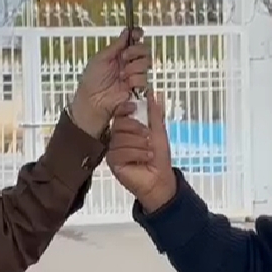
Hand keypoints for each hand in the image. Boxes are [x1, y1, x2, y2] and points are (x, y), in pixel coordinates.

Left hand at [69, 28, 151, 137]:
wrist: (93, 100)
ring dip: (134, 68)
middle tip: (124, 57)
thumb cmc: (92, 80)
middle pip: (144, 50)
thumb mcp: (101, 58)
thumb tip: (126, 31)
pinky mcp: (137, 87)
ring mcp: (133, 75)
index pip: (133, 40)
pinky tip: (126, 84)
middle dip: (136, 51)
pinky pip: (144, 78)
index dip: (137, 35)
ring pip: (146, 64)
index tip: (138, 33)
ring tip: (121, 75)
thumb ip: (116, 45)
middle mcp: (128, 63)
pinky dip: (135, 80)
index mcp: (118, 54)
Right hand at [107, 91, 176, 212]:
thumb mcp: (158, 131)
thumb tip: (152, 93)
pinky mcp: (112, 162)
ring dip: (139, 144)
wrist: (159, 178)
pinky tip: (145, 158)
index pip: (120, 113)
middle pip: (119, 124)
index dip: (125, 108)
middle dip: (136, 129)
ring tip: (149, 151)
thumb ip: (154, 113)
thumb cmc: (159, 157)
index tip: (134, 107)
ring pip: (120, 139)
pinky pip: (119, 152)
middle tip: (149, 137)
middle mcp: (118, 137)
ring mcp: (114, 149)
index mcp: (127, 128)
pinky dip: (136, 154)